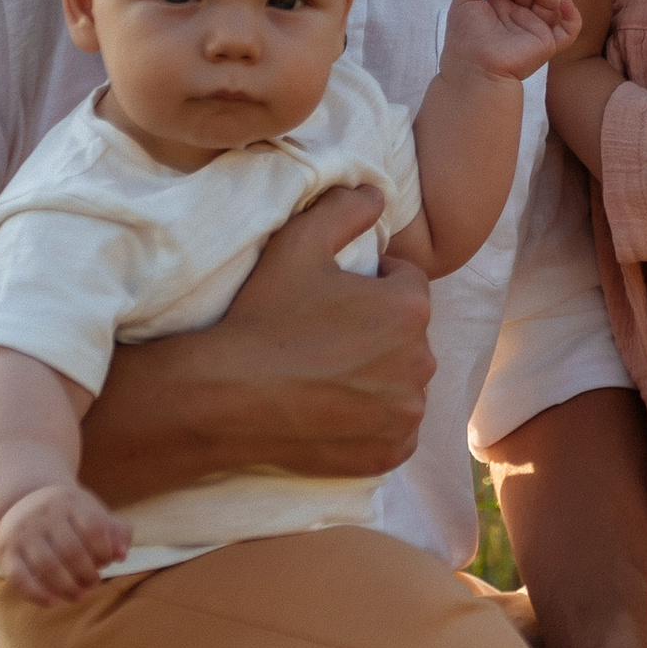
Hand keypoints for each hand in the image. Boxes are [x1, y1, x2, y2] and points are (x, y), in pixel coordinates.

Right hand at [0, 479, 129, 603]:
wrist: (22, 502)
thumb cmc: (69, 516)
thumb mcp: (92, 513)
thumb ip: (116, 531)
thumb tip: (122, 554)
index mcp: (69, 502)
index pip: (93, 528)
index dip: (105, 551)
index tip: (107, 561)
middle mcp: (43, 515)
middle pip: (71, 551)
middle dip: (88, 574)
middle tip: (93, 583)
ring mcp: (22, 533)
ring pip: (47, 566)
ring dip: (67, 587)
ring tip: (79, 594)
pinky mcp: (6, 552)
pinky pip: (19, 578)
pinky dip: (37, 594)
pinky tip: (53, 602)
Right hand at [91, 185, 433, 491]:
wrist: (224, 397)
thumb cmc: (262, 317)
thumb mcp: (298, 244)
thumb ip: (345, 208)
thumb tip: (379, 195)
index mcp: (409, 307)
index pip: (405, 281)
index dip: (370, 282)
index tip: (333, 295)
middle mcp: (421, 361)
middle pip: (408, 334)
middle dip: (378, 329)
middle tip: (325, 335)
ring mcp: (406, 413)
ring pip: (403, 382)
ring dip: (379, 375)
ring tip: (326, 373)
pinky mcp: (390, 452)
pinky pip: (395, 430)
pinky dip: (375, 421)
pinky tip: (333, 409)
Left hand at [439, 0, 584, 87]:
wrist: (473, 67)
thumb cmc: (465, 39)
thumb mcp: (463, 2)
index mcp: (501, 7)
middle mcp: (519, 17)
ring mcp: (535, 29)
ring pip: (551, 2)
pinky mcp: (548, 44)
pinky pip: (569, 30)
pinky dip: (574, 17)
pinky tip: (566, 3)